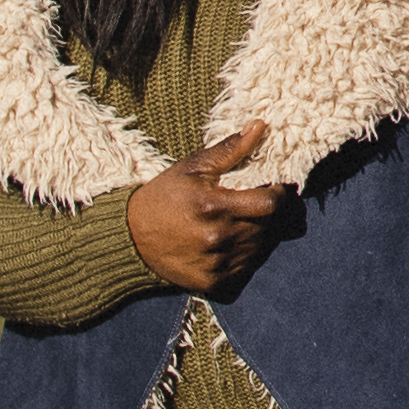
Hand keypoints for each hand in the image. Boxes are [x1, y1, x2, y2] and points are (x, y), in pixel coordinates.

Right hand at [123, 121, 282, 297]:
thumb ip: (230, 149)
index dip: (278, 194)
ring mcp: (215, 263)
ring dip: (257, 234)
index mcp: (214, 206)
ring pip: (258, 248)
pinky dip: (243, 254)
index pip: (269, 203)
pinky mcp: (212, 282)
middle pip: (266, 226)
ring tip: (237, 222)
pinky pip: (245, 268)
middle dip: (267, 213)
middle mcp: (217, 238)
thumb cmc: (164, 196)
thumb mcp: (193, 167)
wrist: (130, 237)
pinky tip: (228, 242)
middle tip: (254, 203)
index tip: (274, 188)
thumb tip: (260, 125)